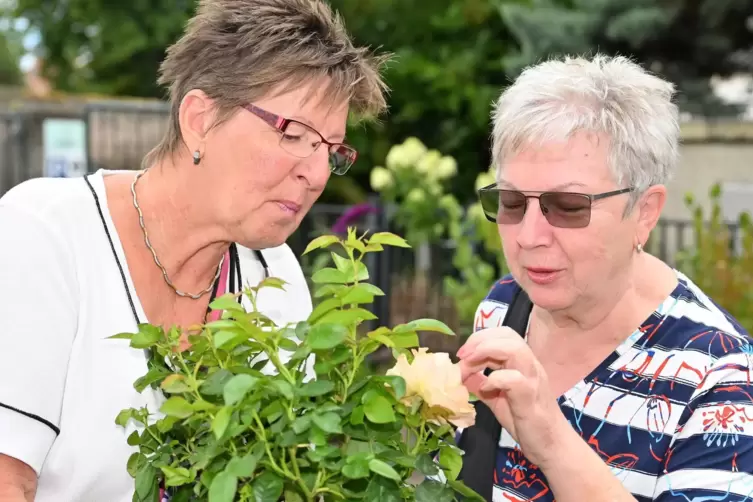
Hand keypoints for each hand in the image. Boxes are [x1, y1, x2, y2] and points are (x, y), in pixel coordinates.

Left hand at [456, 327, 567, 467]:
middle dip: (479, 340)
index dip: (479, 338)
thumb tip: (461, 373)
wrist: (551, 445)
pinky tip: (485, 390)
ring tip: (469, 366)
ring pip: (515, 349)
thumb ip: (481, 383)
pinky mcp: (530, 397)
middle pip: (508, 335)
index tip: (462, 354)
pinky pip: (513, 379)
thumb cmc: (526, 420)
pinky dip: (494, 379)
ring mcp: (532, 380)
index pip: (503, 334)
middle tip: (462, 356)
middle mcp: (530, 365)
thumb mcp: (497, 398)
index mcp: (522, 363)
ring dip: (486, 352)